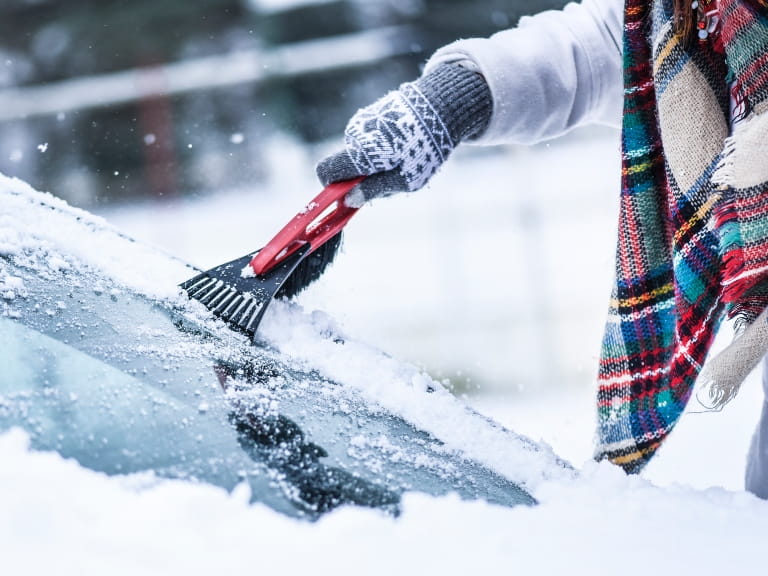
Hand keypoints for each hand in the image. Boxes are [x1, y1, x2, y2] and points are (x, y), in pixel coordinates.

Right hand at [316, 63, 491, 205]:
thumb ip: (374, 190)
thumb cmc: (425, 149)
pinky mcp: (371, 114)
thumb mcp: (405, 180)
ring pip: (359, 153)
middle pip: (346, 166)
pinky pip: (368, 139)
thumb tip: (348, 200)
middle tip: (392, 177)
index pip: (326, 172)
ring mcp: (361, 122)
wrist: (441, 107)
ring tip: (403, 157)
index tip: (348, 195)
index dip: (331, 187)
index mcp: (360, 153)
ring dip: (375, 162)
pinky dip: (381, 147)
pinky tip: (403, 144)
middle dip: (362, 177)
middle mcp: (354, 135)